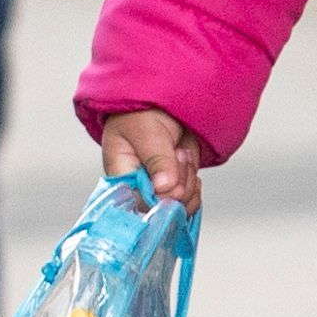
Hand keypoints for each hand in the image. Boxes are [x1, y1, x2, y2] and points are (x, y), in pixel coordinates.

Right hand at [94, 107, 209, 210]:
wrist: (159, 105)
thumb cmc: (141, 114)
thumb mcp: (146, 131)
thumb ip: (157, 160)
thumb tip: (165, 189)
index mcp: (121, 180)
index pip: (138, 207)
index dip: (159, 202)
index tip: (171, 183)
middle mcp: (137, 192)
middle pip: (163, 210)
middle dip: (179, 184)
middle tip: (177, 154)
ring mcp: (158, 192)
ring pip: (180, 207)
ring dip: (189, 180)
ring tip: (180, 153)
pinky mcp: (174, 190)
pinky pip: (190, 202)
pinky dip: (195, 185)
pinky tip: (187, 164)